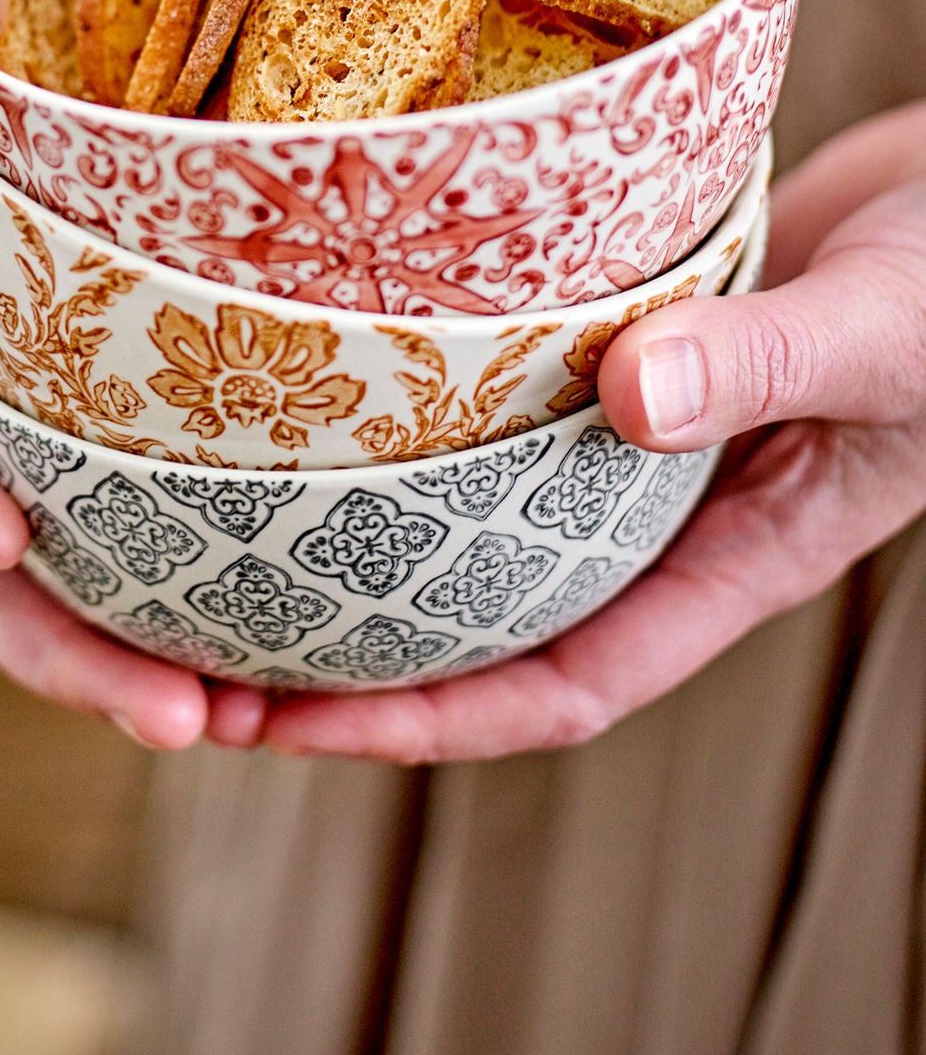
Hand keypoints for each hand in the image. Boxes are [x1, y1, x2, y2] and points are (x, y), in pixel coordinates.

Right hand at [0, 3, 246, 750]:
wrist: (111, 14)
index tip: (0, 532)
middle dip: (67, 654)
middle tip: (179, 716)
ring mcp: (70, 430)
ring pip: (87, 585)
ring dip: (145, 665)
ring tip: (243, 723)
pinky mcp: (164, 428)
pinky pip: (178, 532)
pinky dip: (219, 600)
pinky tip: (300, 655)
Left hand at [259, 103, 925, 761]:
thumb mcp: (884, 330)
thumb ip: (772, 363)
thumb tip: (629, 395)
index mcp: (728, 554)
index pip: (556, 682)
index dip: (421, 722)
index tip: (285, 724)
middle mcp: (658, 504)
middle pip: (481, 605)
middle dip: (349, 639)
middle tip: (197, 632)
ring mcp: (630, 422)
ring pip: (475, 497)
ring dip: (359, 515)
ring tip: (222, 503)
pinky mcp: (611, 332)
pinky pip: (496, 385)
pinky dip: (417, 391)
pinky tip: (321, 354)